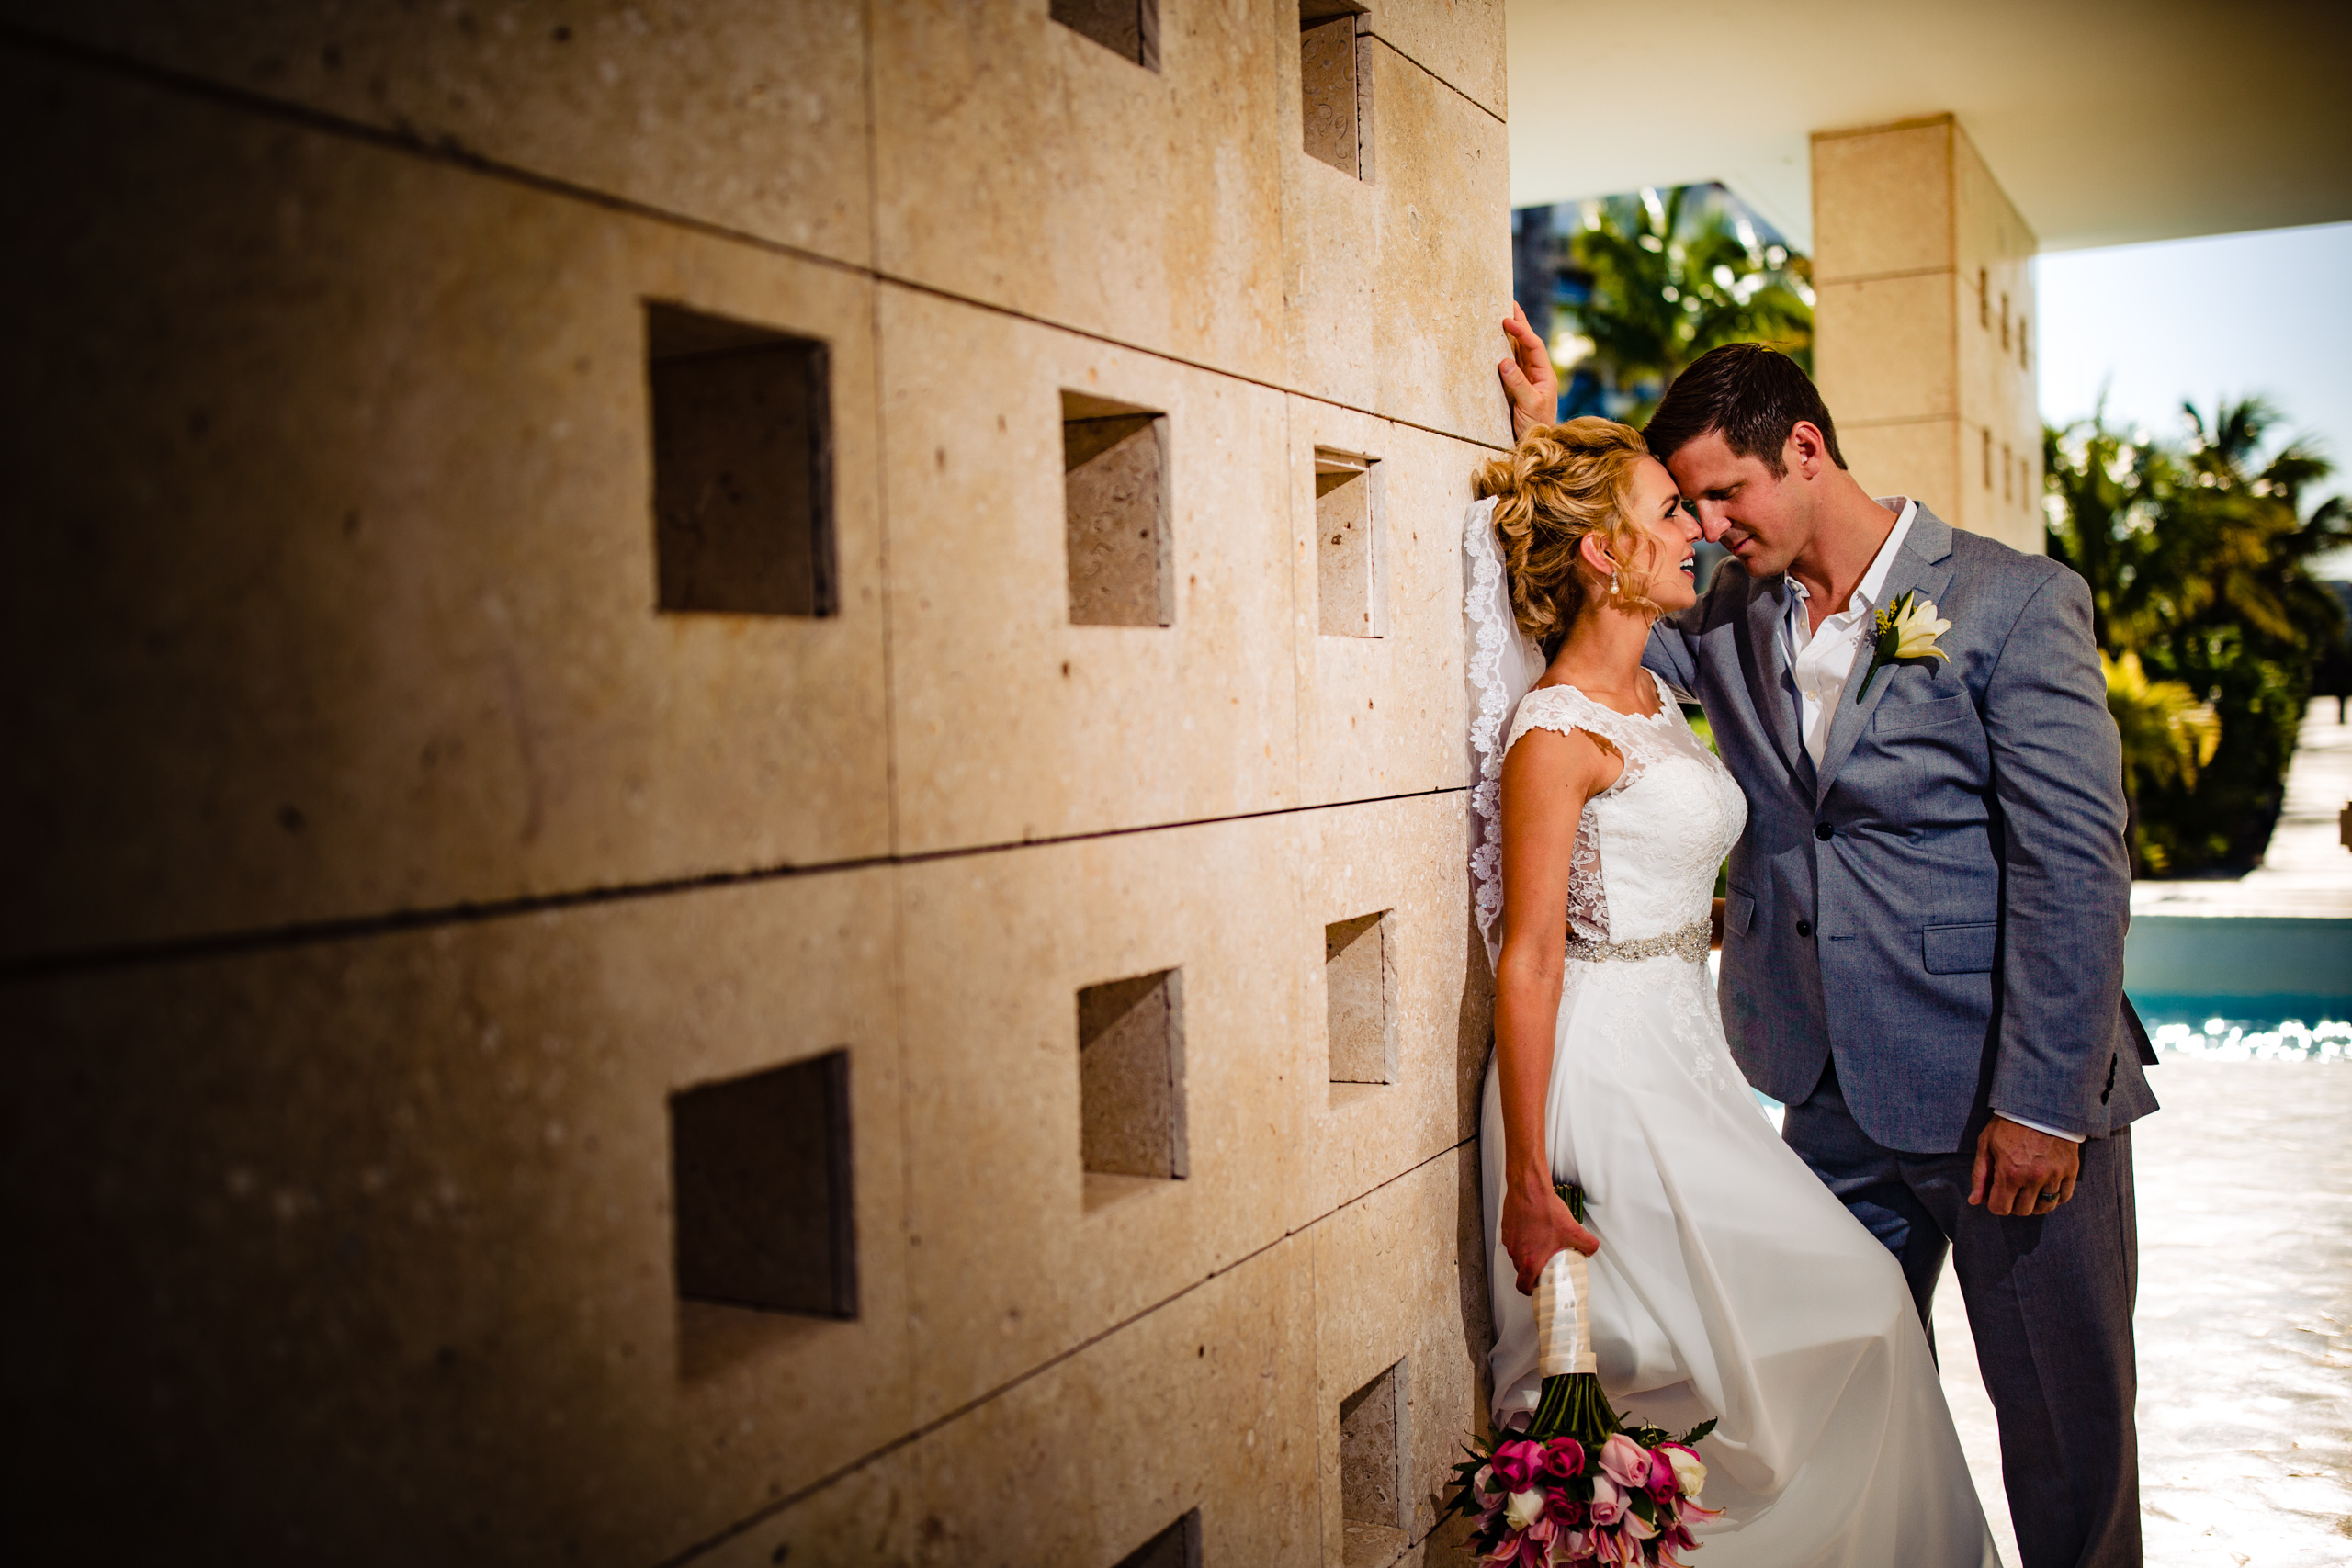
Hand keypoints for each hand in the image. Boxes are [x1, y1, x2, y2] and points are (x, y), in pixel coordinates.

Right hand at [1498, 302, 1558, 440]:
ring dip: (1511, 335)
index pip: (1533, 346)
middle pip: (1528, 344)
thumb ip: (1518, 384)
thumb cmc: (1537, 427)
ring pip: (1518, 353)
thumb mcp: (1529, 405)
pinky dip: (1503, 352)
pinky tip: (1497, 343)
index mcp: (1545, 375)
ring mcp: (1526, 381)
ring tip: (1503, 316)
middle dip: (1519, 324)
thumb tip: (1504, 361)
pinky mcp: (1515, 389)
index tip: (1507, 320)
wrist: (1536, 447)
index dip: (1522, 331)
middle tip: (1510, 304)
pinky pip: (1509, 366)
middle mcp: (1536, 374)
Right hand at [1499, 1178, 1599, 1294]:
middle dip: (1532, 1272)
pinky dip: (1523, 1240)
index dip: (1530, 1291)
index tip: (1538, 1289)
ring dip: (1527, 1255)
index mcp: (1530, 1259)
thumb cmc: (1545, 1209)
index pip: (1523, 1286)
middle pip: (1521, 1271)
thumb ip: (1588, 1245)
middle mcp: (1516, 1252)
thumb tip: (1591, 1250)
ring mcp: (1510, 1241)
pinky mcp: (1507, 1229)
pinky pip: (1514, 1241)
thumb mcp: (1574, 1230)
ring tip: (1542, 1245)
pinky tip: (1535, 1231)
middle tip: (1545, 1266)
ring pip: (1517, 1255)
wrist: (1529, 1188)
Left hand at [1968, 1115, 2079, 1216]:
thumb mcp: (1986, 1144)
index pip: (2001, 1208)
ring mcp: (2054, 1175)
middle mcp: (2033, 1178)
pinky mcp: (2071, 1170)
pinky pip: (2064, 1197)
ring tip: (2028, 1190)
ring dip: (2034, 1203)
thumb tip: (1975, 1201)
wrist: (2040, 1106)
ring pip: (2045, 1207)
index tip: (1995, 1196)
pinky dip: (2054, 1198)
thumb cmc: (2008, 1124)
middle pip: (2023, 1210)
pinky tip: (2046, 1187)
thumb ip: (1980, 1175)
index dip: (1995, 1204)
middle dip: (2013, 1204)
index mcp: (2010, 1172)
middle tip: (2012, 1190)